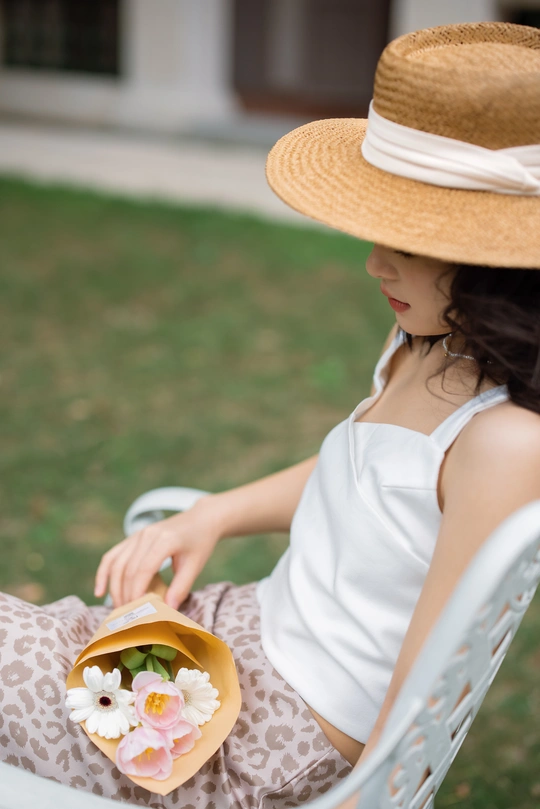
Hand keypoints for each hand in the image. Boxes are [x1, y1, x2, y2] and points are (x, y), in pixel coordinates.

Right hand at [94, 498, 221, 608]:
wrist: (200, 519)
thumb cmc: (200, 543)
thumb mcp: (195, 565)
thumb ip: (181, 587)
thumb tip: (167, 610)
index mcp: (164, 540)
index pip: (143, 569)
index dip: (136, 592)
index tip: (136, 613)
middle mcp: (147, 534)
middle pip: (127, 569)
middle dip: (124, 594)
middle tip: (127, 617)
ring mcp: (138, 534)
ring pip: (117, 563)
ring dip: (114, 588)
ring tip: (118, 609)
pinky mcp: (133, 537)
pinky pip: (113, 555)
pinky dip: (104, 573)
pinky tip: (100, 591)